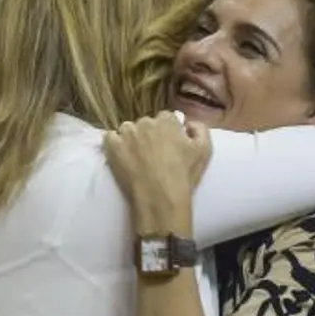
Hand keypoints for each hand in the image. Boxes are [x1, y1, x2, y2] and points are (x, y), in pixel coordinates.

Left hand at [103, 113, 211, 234]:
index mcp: (167, 121)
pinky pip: (110, 137)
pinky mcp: (112, 146)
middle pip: (146, 124)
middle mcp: (146, 122)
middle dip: (148, 135)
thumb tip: (189, 123)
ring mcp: (127, 133)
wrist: (160, 197)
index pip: (165, 118)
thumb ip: (200, 129)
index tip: (167, 145)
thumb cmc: (184, 175)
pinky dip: (114, 144)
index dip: (167, 131)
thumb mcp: (204, 151)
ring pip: (127, 129)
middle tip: (152, 154)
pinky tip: (121, 156)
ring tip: (135, 157)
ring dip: (131, 139)